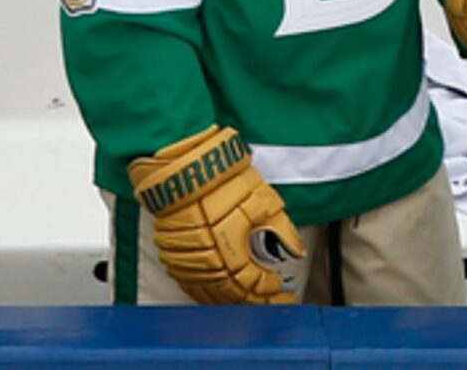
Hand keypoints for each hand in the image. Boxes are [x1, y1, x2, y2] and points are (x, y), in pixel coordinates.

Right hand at [127, 126, 300, 304]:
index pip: (253, 284)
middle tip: (267, 303)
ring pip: (209, 291)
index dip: (268, 290)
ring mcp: (188, 259)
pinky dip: (203, 292)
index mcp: (232, 249)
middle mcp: (208, 260)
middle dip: (252, 301)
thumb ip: (281, 228)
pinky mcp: (171, 253)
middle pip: (232, 293)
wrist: (184, 164)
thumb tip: (295, 248)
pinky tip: (213, 293)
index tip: (280, 290)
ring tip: (244, 301)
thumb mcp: (262, 198)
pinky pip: (188, 282)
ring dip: (228, 300)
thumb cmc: (222, 177)